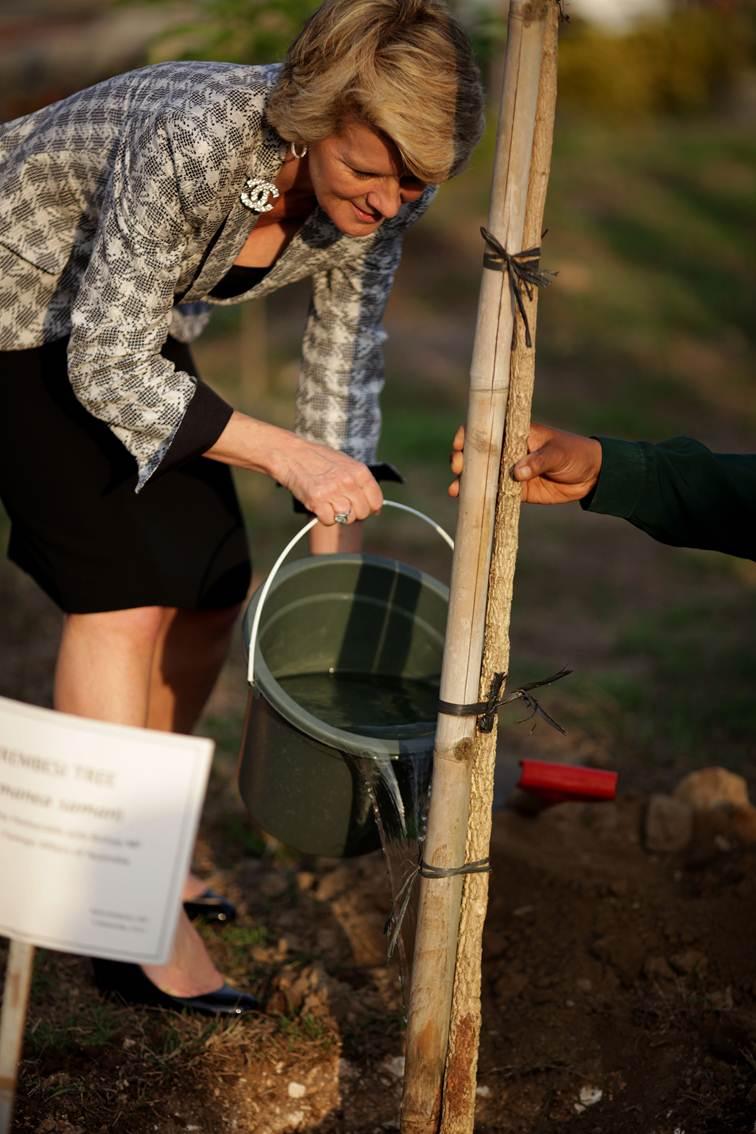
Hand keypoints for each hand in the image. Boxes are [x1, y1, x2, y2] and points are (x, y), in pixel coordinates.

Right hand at [274, 433, 382, 524]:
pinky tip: (320, 506)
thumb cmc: (318, 459)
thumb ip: (360, 482)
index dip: (370, 508)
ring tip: (329, 503)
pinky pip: (329, 521)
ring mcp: (333, 492)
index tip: (363, 508)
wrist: (291, 454)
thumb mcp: (345, 463)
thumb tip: (375, 507)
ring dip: (339, 515)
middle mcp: (348, 482)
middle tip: (342, 505)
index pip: (376, 501)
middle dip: (354, 513)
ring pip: (347, 518)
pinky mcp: (317, 501)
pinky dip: (325, 518)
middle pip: (362, 513)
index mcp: (359, 471)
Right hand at [448, 422, 602, 504]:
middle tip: (458, 467)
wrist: (590, 476)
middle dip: (462, 459)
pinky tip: (468, 502)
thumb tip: (517, 473)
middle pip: (477, 453)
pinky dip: (480, 498)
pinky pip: (493, 494)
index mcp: (515, 433)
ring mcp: (509, 471)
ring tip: (456, 490)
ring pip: (481, 475)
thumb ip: (537, 461)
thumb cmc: (574, 453)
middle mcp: (507, 451)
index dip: (468, 434)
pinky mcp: (515, 490)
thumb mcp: (557, 453)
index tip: (460, 444)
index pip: (486, 429)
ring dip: (466, 481)